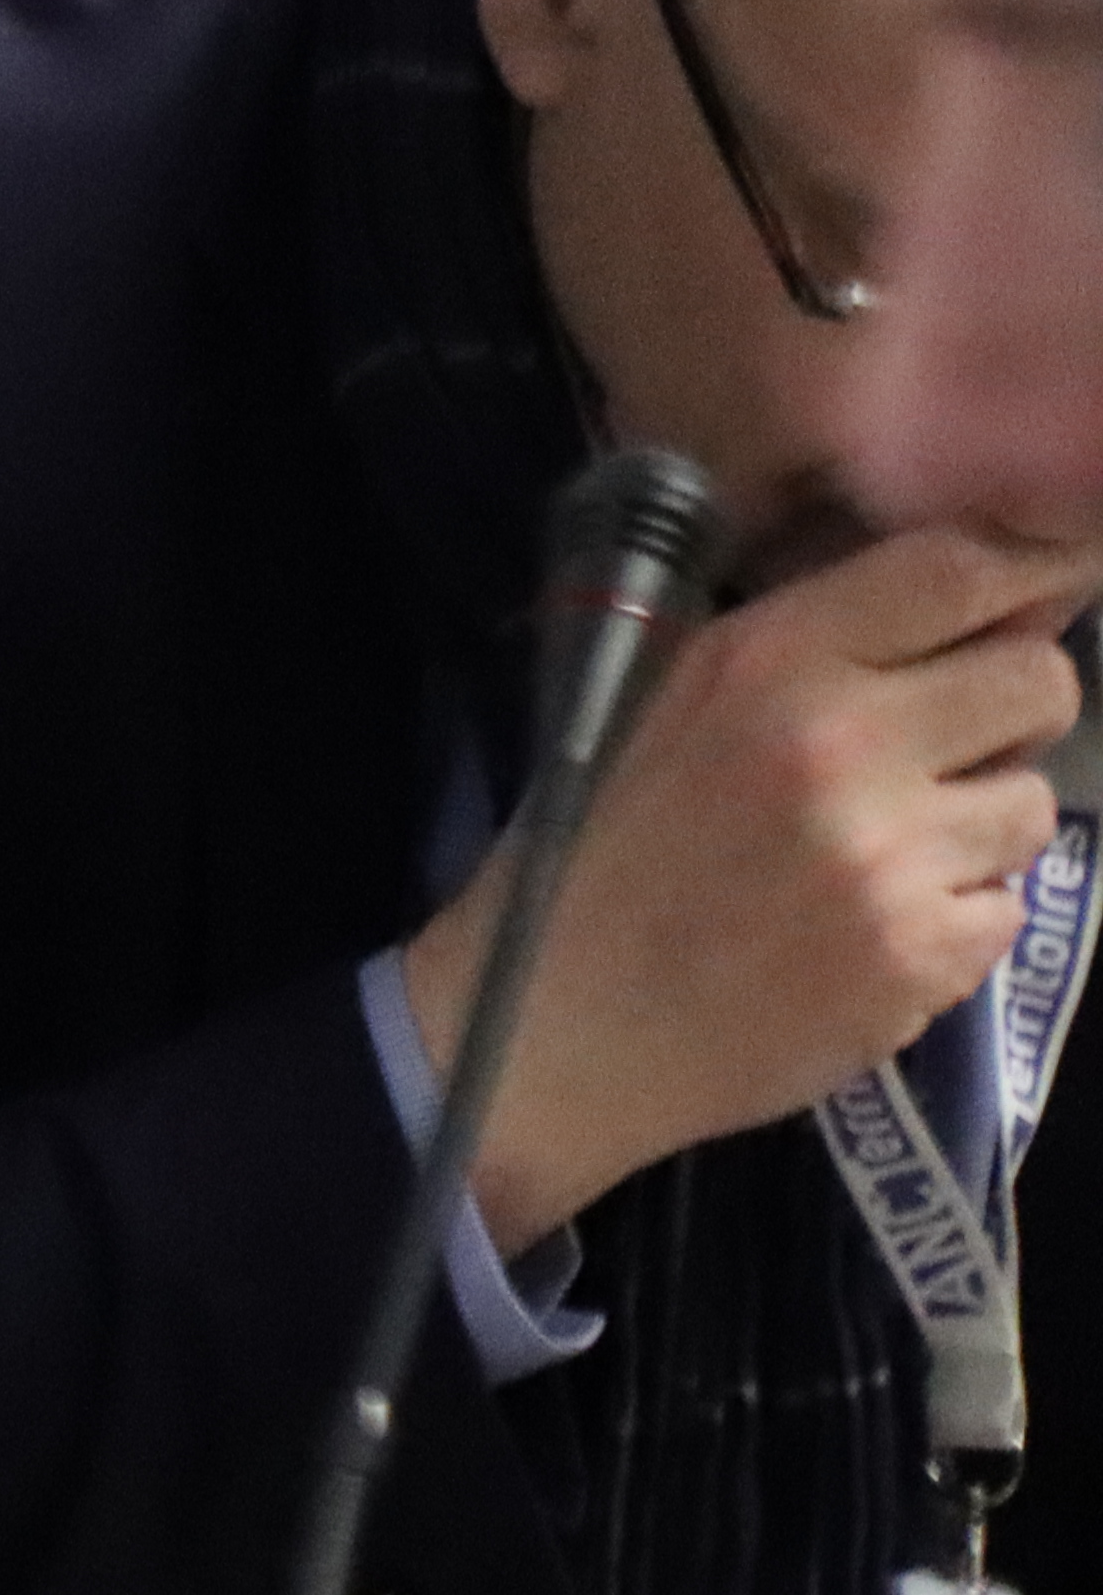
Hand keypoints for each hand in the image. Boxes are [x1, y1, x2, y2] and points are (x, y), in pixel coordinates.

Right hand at [424, 521, 1101, 1252]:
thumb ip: (813, 647)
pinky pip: (1007, 906)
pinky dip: (954, 918)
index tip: (1041, 593)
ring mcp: (887, 856)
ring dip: (981, 826)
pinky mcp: (918, 956)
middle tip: (951, 749)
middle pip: (1040, 680)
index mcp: (764, 659)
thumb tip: (986, 606)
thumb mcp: (672, 704)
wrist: (554, 1025)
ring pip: (1034, 803)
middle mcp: (838, 741)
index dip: (1029, 571)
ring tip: (888, 856)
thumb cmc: (601, 852)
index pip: (960, 569)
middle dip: (1013, 710)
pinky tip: (869, 930)